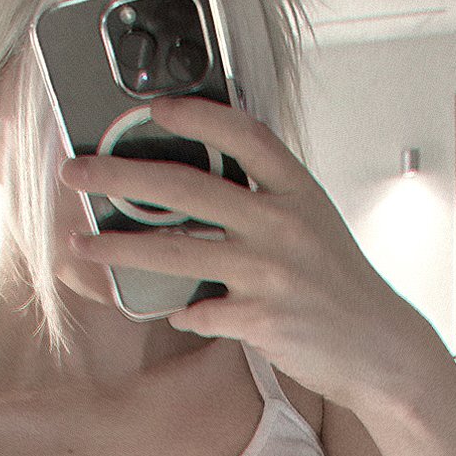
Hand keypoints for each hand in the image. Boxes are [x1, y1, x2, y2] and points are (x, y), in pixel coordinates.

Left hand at [59, 93, 433, 412]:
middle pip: (186, 186)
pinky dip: (182, 313)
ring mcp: (269, 272)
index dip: (196, 116)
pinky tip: (175, 313)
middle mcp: (282, 224)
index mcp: (297, 190)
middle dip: (121, 176)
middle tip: (76, 173)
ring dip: (119, 249)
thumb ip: (268, 199)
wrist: (379, 346)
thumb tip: (206, 185)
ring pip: (175, 252)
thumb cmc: (340, 285)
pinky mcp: (260, 319)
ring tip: (81, 244)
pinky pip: (199, 312)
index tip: (154, 108)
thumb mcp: (315, 224)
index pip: (243, 134)